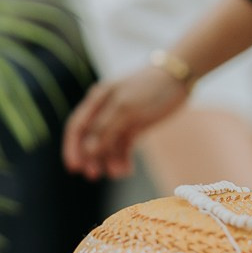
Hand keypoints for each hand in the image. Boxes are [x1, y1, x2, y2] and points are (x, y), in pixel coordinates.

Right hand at [63, 64, 192, 178]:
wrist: (179, 76)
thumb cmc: (150, 87)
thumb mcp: (126, 108)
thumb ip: (106, 129)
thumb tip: (88, 150)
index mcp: (97, 100)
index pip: (77, 127)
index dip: (72, 148)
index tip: (74, 168)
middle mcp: (105, 109)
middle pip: (90, 138)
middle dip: (90, 158)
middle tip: (93, 176)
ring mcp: (120, 118)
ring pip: (107, 144)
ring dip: (108, 160)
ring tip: (118, 174)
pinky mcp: (135, 124)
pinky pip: (123, 145)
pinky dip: (122, 158)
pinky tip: (127, 170)